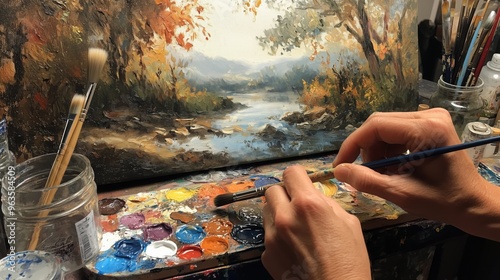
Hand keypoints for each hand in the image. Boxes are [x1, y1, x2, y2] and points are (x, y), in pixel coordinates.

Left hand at [261, 165, 370, 278]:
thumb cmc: (349, 261)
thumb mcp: (349, 223)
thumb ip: (327, 204)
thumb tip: (316, 196)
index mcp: (308, 204)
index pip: (291, 173)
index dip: (298, 177)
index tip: (302, 182)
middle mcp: (285, 217)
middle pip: (272, 190)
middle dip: (285, 194)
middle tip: (297, 205)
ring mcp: (272, 236)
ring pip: (267, 211)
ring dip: (278, 213)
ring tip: (296, 227)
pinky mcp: (266, 254)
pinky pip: (268, 235)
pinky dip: (277, 236)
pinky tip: (294, 248)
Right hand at [333, 108, 499, 240]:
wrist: (474, 204)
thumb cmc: (443, 202)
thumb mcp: (401, 194)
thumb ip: (367, 180)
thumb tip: (338, 171)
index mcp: (426, 130)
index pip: (376, 126)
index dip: (353, 145)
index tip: (339, 165)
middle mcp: (429, 116)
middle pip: (379, 124)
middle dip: (365, 149)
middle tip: (360, 172)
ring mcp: (431, 117)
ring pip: (386, 128)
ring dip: (376, 151)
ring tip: (380, 174)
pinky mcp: (430, 124)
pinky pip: (397, 131)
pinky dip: (388, 149)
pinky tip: (393, 168)